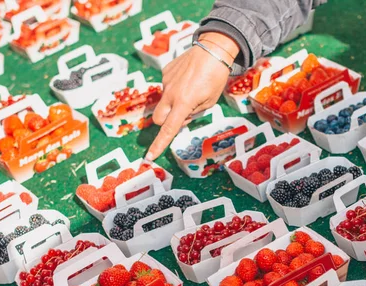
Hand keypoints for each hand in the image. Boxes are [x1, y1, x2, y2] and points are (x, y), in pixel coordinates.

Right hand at [145, 32, 239, 160]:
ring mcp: (166, 82)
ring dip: (173, 103)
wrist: (213, 48)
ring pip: (164, 102)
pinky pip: (167, 86)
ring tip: (192, 89)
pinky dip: (175, 88)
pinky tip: (188, 79)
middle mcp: (171, 93)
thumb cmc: (216, 76)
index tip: (149, 157)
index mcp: (184, 103)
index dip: (159, 145)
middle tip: (182, 116)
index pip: (168, 129)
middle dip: (165, 122)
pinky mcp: (165, 72)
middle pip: (158, 118)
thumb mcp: (209, 101)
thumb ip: (194, 112)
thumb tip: (182, 116)